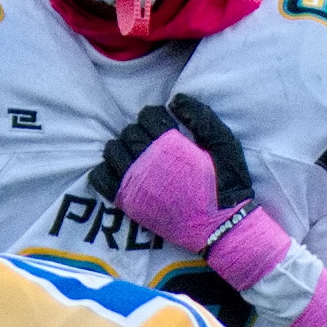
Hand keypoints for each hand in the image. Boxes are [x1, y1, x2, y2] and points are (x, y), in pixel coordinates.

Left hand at [89, 93, 289, 288]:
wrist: (221, 227)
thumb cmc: (226, 184)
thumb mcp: (224, 144)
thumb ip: (201, 117)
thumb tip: (175, 99)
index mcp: (171, 146)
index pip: (147, 115)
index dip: (156, 116)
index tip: (165, 126)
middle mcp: (148, 163)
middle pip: (129, 132)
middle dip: (140, 131)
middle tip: (154, 142)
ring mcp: (135, 185)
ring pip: (111, 152)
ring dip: (122, 148)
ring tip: (137, 155)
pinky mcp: (128, 204)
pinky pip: (100, 180)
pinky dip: (105, 170)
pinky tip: (122, 171)